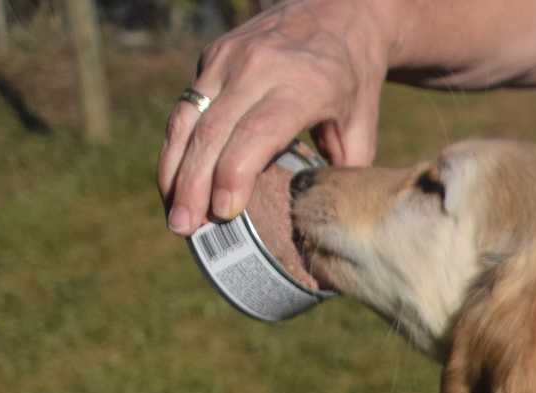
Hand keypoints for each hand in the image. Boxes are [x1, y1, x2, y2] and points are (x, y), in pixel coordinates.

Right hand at [158, 0, 393, 234]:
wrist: (338, 11)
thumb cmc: (353, 80)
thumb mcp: (362, 126)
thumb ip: (343, 173)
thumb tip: (328, 227)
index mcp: (303, 85)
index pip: (257, 133)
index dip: (234, 173)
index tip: (222, 212)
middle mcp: (259, 67)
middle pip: (213, 132)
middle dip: (193, 184)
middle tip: (185, 228)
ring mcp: (229, 58)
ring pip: (188, 118)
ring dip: (174, 169)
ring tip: (174, 214)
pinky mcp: (211, 56)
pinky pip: (186, 107)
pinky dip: (176, 147)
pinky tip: (175, 182)